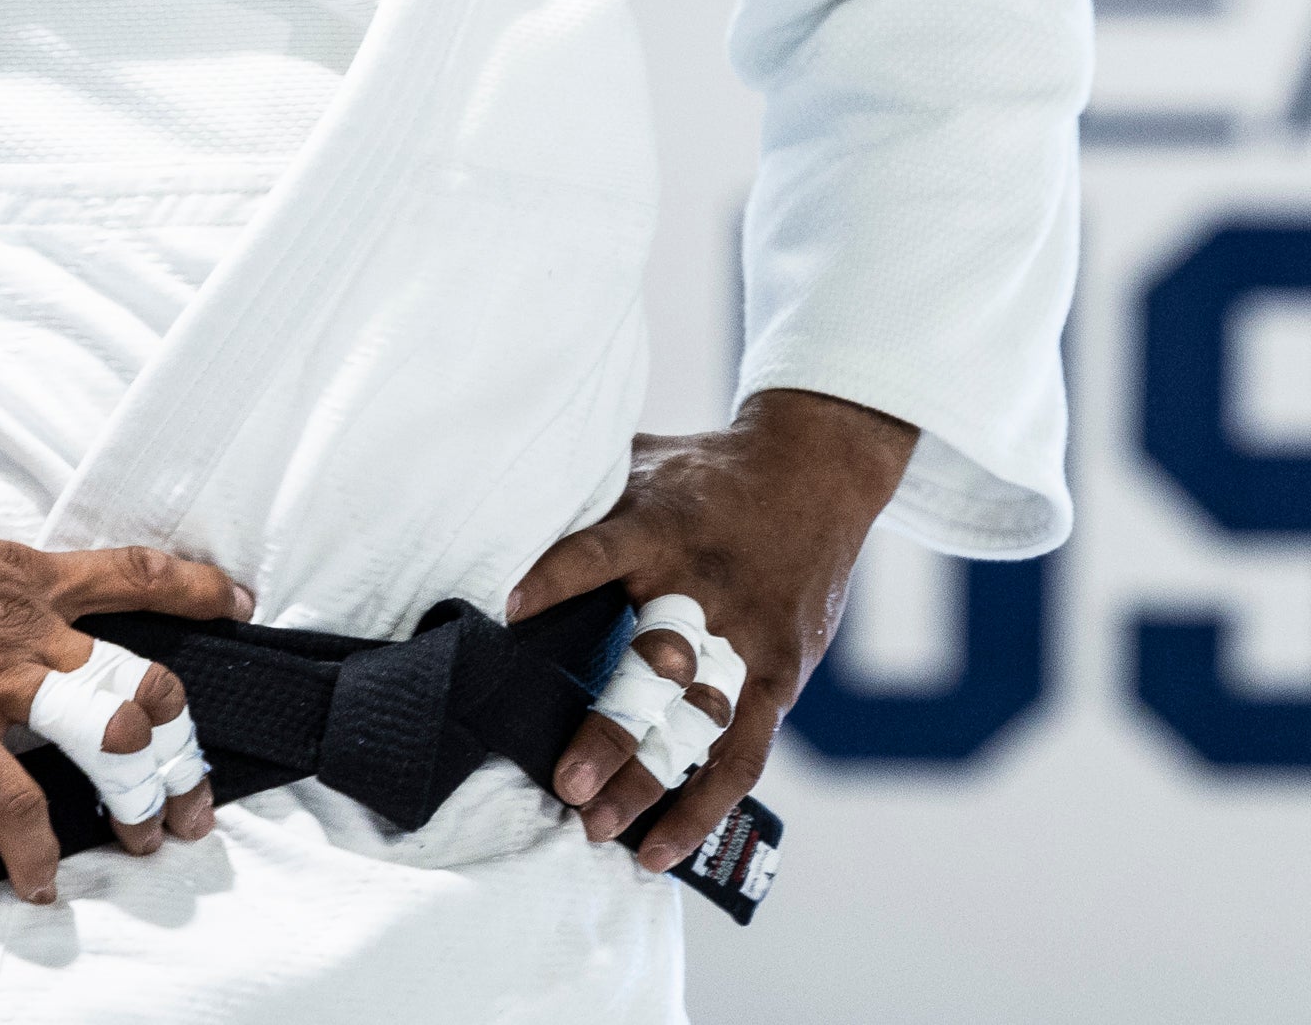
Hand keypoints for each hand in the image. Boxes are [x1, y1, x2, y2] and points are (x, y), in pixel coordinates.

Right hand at [0, 442, 250, 902]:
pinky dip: (30, 844)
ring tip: (150, 836)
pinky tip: (42, 878)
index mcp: (30, 572)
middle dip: (180, 742)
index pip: (137, 575)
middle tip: (196, 789)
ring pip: (101, 737)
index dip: (197, 589)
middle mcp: (32, 625)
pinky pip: (8, 797)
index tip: (235, 603)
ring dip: (134, 795)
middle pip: (141, 679)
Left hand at [507, 388, 917, 871]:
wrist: (818, 467)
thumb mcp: (646, 462)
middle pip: (663, 662)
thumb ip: (584, 498)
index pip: (606, 547)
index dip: (560, 575)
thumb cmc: (708, 472)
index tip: (512, 609)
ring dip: (653, 781)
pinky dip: (705, 804)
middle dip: (616, 729)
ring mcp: (751, 635)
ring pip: (704, 722)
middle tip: (567, 784)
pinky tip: (660, 848)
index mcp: (664, 526)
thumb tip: (491, 511)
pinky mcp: (780, 671)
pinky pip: (744, 750)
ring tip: (599, 830)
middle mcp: (709, 585)